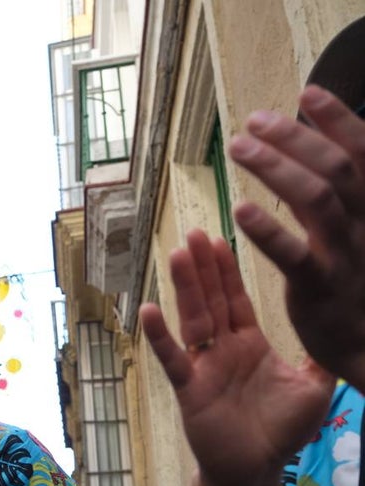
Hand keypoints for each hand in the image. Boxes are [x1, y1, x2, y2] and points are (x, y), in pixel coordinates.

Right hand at [138, 230, 334, 485]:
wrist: (257, 469)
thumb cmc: (282, 432)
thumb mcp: (315, 387)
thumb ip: (321, 354)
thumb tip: (344, 324)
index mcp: (250, 344)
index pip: (237, 299)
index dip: (228, 270)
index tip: (220, 238)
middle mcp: (223, 350)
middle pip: (211, 299)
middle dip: (204, 267)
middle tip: (193, 232)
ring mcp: (204, 366)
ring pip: (193, 319)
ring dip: (186, 287)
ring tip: (179, 254)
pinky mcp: (191, 388)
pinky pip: (174, 357)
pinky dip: (161, 336)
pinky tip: (148, 310)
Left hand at [226, 86, 364, 390]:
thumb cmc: (363, 284)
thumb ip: (347, 193)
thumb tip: (324, 147)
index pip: (364, 152)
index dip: (338, 119)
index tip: (309, 91)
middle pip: (337, 167)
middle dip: (295, 137)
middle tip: (254, 120)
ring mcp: (348, 255)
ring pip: (317, 198)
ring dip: (275, 167)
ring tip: (239, 147)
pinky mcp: (320, 288)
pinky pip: (295, 254)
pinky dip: (268, 230)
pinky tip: (239, 209)